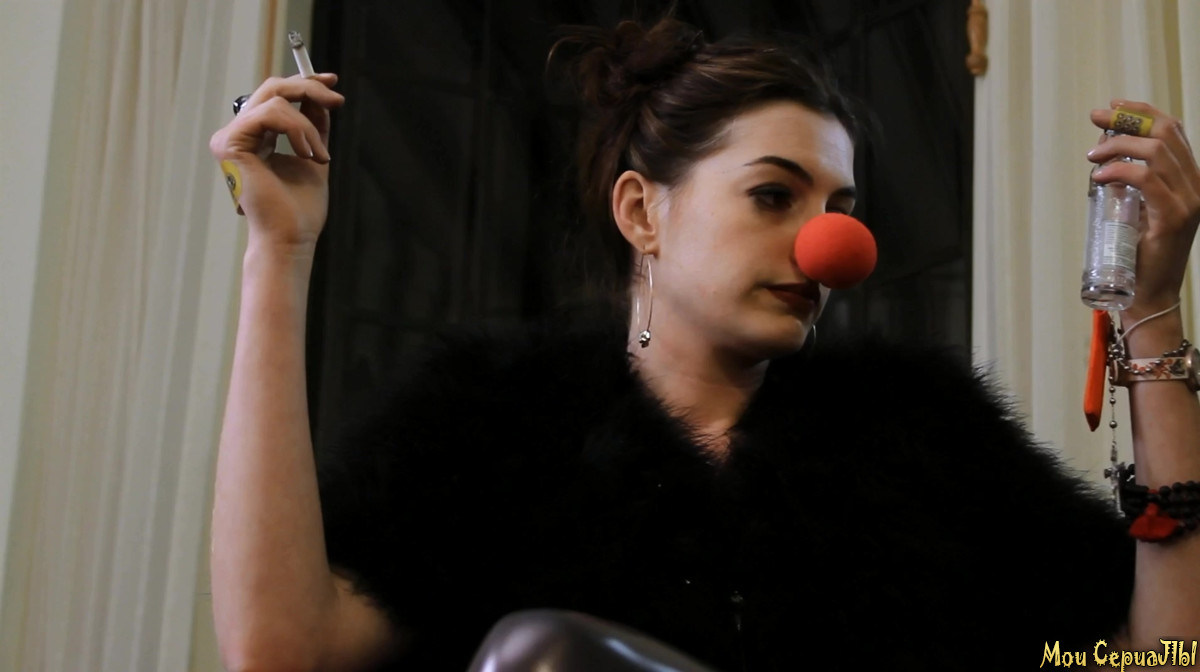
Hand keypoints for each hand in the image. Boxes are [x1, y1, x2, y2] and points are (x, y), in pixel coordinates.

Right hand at [209, 73, 344, 251]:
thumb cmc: (300, 207)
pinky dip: (297, 130)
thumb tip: (319, 96)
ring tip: (318, 155)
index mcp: (254, 137)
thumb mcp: (313, 155)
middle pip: (272, 88)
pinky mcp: (230, 143)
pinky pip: (270, 114)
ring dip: (307, 126)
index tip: (332, 83)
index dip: (304, 83)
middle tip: (336, 101)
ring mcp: (229, 138)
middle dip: (309, 89)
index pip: (275, 97)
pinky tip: (307, 155)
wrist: (291, 235)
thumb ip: (312, 125)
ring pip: (275, 100)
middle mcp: (237, 135)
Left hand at [1088, 100, 1199, 321]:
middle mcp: (1196, 186)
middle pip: (1166, 133)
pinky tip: (1098, 176)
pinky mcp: (1174, 218)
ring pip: (1156, 152)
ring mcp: (1189, 201)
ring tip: (1092, 157)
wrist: (1149, 295)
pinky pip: (1147, 180)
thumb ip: (1129, 182)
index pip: (1173, 131)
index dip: (1144, 111)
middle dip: (1127, 119)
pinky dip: (1119, 171)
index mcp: (1189, 179)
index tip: (1113, 106)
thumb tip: (1104, 152)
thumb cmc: (1137, 254)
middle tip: (1095, 118)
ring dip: (1118, 146)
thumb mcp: (1134, 207)